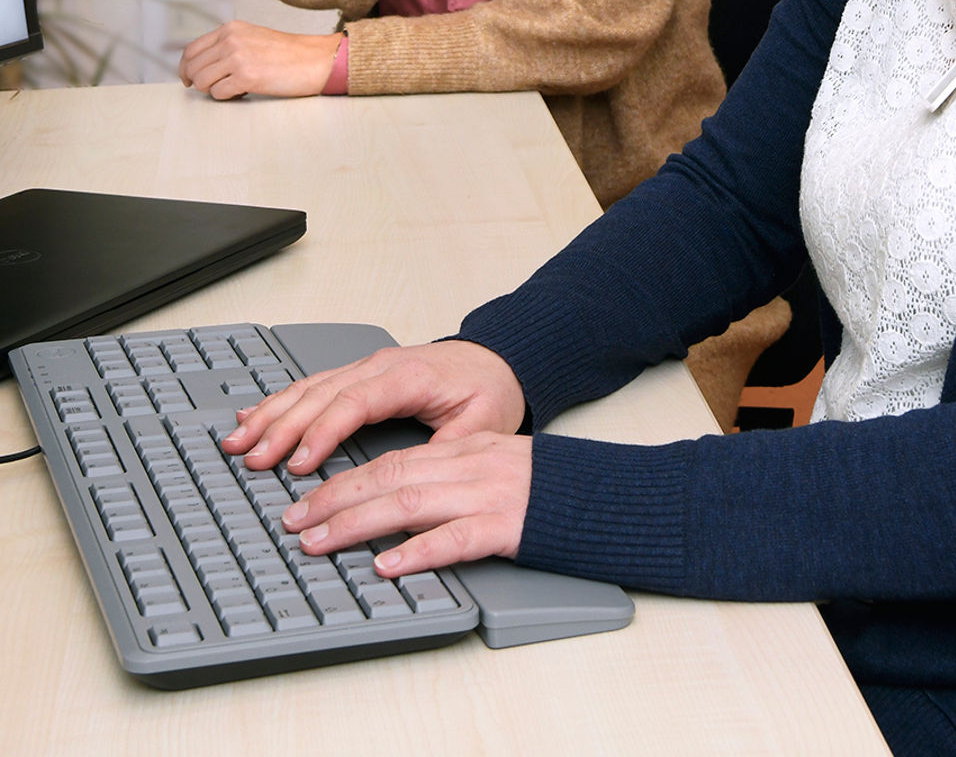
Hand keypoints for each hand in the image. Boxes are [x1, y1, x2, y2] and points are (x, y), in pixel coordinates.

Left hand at [178, 22, 341, 98]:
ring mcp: (237, 58)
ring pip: (202, 81)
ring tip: (234, 88)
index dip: (186, 67)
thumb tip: (204, 66)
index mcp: (231, 29)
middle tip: (212, 89)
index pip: (192, 49)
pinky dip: (228, 97)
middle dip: (199, 82)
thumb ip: (229, 45)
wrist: (317, 60)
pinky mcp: (246, 77)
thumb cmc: (290, 53)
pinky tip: (244, 92)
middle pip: (193, 67)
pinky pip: (218, 93)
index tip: (188, 78)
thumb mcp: (254, 37)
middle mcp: (231, 40)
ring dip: (214, 90)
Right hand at [221, 339, 525, 476]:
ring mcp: (369, 367)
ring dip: (271, 413)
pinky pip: (314, 384)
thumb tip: (416, 479)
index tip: (299, 463)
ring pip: (310, 386)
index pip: (355, 402)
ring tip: (238, 441)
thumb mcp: (483, 423)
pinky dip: (281, 400)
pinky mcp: (362, 373)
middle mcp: (382, 366)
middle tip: (251, 458)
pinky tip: (254, 415)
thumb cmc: (490, 390)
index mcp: (410, 376)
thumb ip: (448, 449)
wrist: (499, 360)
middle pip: (322, 394)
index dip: (323, 431)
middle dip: (282, 426)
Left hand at [283, 431, 531, 575]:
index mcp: (464, 449)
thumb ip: (448, 475)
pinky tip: (389, 564)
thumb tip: (392, 500)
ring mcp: (487, 493)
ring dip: (357, 523)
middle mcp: (469, 465)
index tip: (305, 499)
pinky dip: (416, 551)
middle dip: (334, 499)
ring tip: (320, 543)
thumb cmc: (548, 485)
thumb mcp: (494, 465)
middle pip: (389, 476)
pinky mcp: (507, 524)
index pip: (391, 458)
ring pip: (409, 502)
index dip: (342, 479)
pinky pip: (454, 538)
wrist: (603, 491)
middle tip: (294, 523)